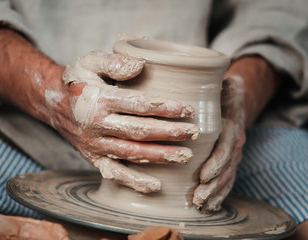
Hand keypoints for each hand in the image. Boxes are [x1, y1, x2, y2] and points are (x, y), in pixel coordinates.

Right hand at [46, 51, 198, 192]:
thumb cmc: (77, 80)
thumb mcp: (89, 61)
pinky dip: (134, 182)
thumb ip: (114, 62)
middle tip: (194, 133)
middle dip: (169, 133)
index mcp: (99, 100)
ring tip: (185, 156)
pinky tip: (155, 186)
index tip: (188, 109)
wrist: (52, 103)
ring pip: (132, 153)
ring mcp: (95, 145)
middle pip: (139, 132)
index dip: (166, 108)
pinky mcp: (93, 158)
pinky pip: (114, 173)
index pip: (138, 105)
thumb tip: (141, 65)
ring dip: (160, 156)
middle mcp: (97, 125)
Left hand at [193, 76, 245, 210]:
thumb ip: (214, 82)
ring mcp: (234, 153)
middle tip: (198, 199)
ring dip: (215, 193)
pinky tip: (210, 206)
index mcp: (232, 125)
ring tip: (202, 206)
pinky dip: (220, 194)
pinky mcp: (229, 160)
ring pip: (228, 177)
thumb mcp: (221, 81)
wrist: (236, 98)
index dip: (217, 162)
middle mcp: (236, 142)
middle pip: (227, 167)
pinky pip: (227, 179)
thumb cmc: (222, 90)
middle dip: (213, 185)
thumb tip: (205, 78)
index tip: (203, 176)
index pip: (227, 146)